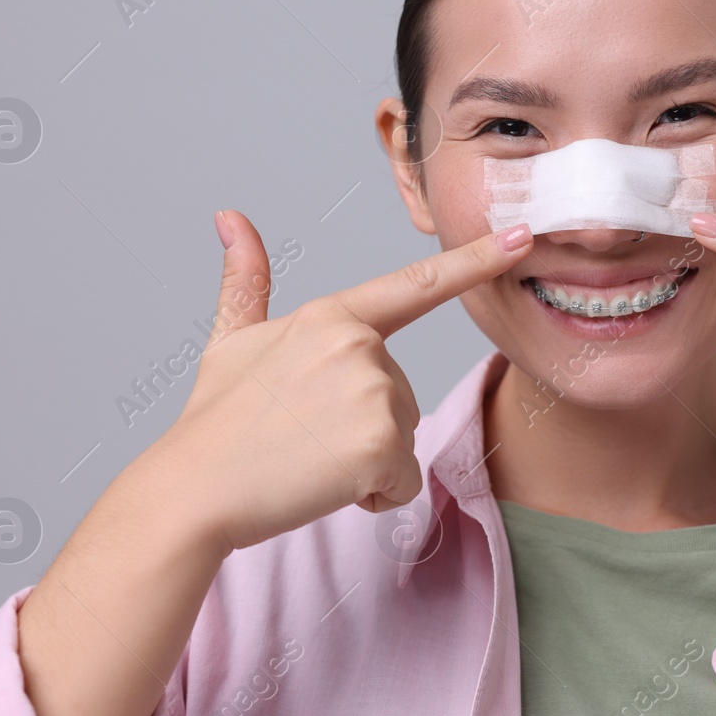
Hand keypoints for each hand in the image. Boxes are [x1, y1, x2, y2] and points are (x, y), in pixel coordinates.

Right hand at [135, 211, 533, 552]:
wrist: (191, 491)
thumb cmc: (215, 423)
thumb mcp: (233, 342)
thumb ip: (247, 281)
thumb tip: (230, 219)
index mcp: (333, 316)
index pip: (417, 285)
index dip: (476, 261)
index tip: (525, 236)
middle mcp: (360, 345)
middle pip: (402, 397)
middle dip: (363, 428)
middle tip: (302, 438)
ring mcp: (373, 392)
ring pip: (403, 441)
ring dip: (366, 464)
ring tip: (306, 459)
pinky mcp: (382, 444)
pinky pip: (403, 483)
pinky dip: (372, 496)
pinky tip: (322, 486)